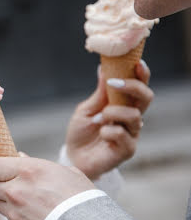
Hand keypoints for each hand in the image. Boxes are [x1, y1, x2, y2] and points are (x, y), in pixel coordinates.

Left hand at [0, 155, 93, 219]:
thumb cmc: (83, 201)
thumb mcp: (66, 173)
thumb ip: (37, 164)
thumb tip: (19, 157)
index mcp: (27, 171)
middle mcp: (15, 191)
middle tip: (8, 182)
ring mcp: (14, 214)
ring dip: (7, 201)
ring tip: (30, 202)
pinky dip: (18, 219)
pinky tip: (37, 219)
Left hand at [66, 61, 152, 178]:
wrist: (73, 156)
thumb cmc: (81, 132)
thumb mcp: (87, 109)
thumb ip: (99, 93)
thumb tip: (103, 68)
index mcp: (124, 105)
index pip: (139, 87)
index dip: (142, 75)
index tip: (137, 63)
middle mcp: (132, 118)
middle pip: (146, 98)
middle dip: (132, 87)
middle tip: (113, 83)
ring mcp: (132, 134)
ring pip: (135, 116)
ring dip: (113, 113)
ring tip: (98, 118)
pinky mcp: (128, 149)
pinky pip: (123, 135)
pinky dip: (108, 131)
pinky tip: (100, 133)